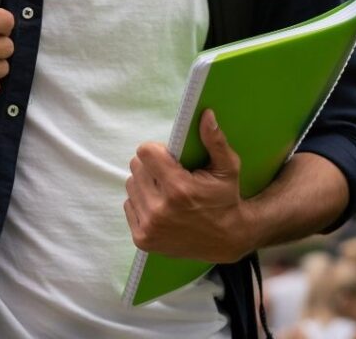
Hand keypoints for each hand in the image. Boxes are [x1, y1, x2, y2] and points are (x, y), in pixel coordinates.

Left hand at [123, 109, 252, 263]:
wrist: (226, 241)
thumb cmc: (225, 199)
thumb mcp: (227, 168)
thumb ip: (214, 141)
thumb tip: (205, 113)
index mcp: (178, 189)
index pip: (145, 152)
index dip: (157, 151)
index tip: (170, 158)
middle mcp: (160, 209)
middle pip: (136, 167)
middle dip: (151, 167)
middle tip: (170, 176)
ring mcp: (150, 226)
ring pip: (131, 184)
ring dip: (145, 184)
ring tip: (166, 192)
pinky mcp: (142, 239)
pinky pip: (129, 204)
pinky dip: (141, 202)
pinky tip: (161, 208)